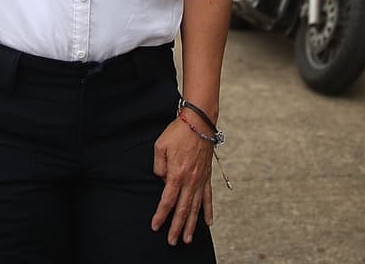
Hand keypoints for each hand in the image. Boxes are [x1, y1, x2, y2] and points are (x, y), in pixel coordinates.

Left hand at [150, 116, 214, 244]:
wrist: (199, 123)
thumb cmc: (177, 133)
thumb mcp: (160, 146)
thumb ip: (158, 166)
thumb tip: (162, 180)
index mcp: (176, 174)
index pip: (167, 201)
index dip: (161, 215)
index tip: (155, 226)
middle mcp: (190, 180)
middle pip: (182, 209)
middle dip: (176, 227)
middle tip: (172, 241)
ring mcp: (200, 180)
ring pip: (195, 207)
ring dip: (191, 224)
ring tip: (187, 238)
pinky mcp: (207, 177)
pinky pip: (208, 198)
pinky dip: (208, 211)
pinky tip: (208, 223)